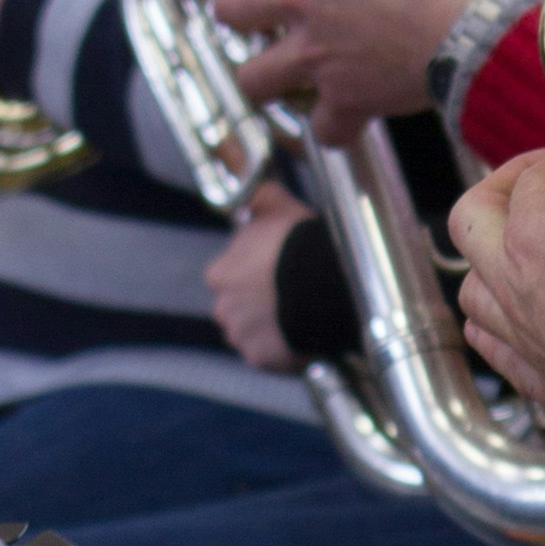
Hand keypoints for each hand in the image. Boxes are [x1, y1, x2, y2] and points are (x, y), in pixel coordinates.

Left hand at [201, 0, 510, 144]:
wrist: (479, 28)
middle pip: (231, 9)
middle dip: (233, 12)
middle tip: (247, 12)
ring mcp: (316, 51)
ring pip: (255, 75)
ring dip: (261, 75)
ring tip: (274, 74)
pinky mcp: (344, 95)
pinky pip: (322, 125)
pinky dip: (330, 126)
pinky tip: (339, 121)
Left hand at [205, 185, 304, 371]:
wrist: (324, 283)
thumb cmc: (301, 243)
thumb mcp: (279, 206)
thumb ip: (261, 197)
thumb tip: (256, 187)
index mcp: (220, 273)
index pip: (230, 276)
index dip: (254, 273)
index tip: (277, 271)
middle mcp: (223, 307)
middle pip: (238, 308)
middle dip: (259, 305)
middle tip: (291, 296)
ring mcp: (241, 336)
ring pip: (253, 334)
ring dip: (271, 329)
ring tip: (301, 318)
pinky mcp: (260, 358)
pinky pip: (271, 356)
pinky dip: (284, 350)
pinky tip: (305, 336)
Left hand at [448, 39, 544, 405]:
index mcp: (531, 228)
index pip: (538, 173)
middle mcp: (509, 281)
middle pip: (475, 219)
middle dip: (508, 194)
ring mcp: (519, 335)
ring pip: (476, 286)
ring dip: (497, 261)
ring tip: (544, 252)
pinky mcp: (538, 380)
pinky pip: (496, 346)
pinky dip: (506, 322)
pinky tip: (534, 317)